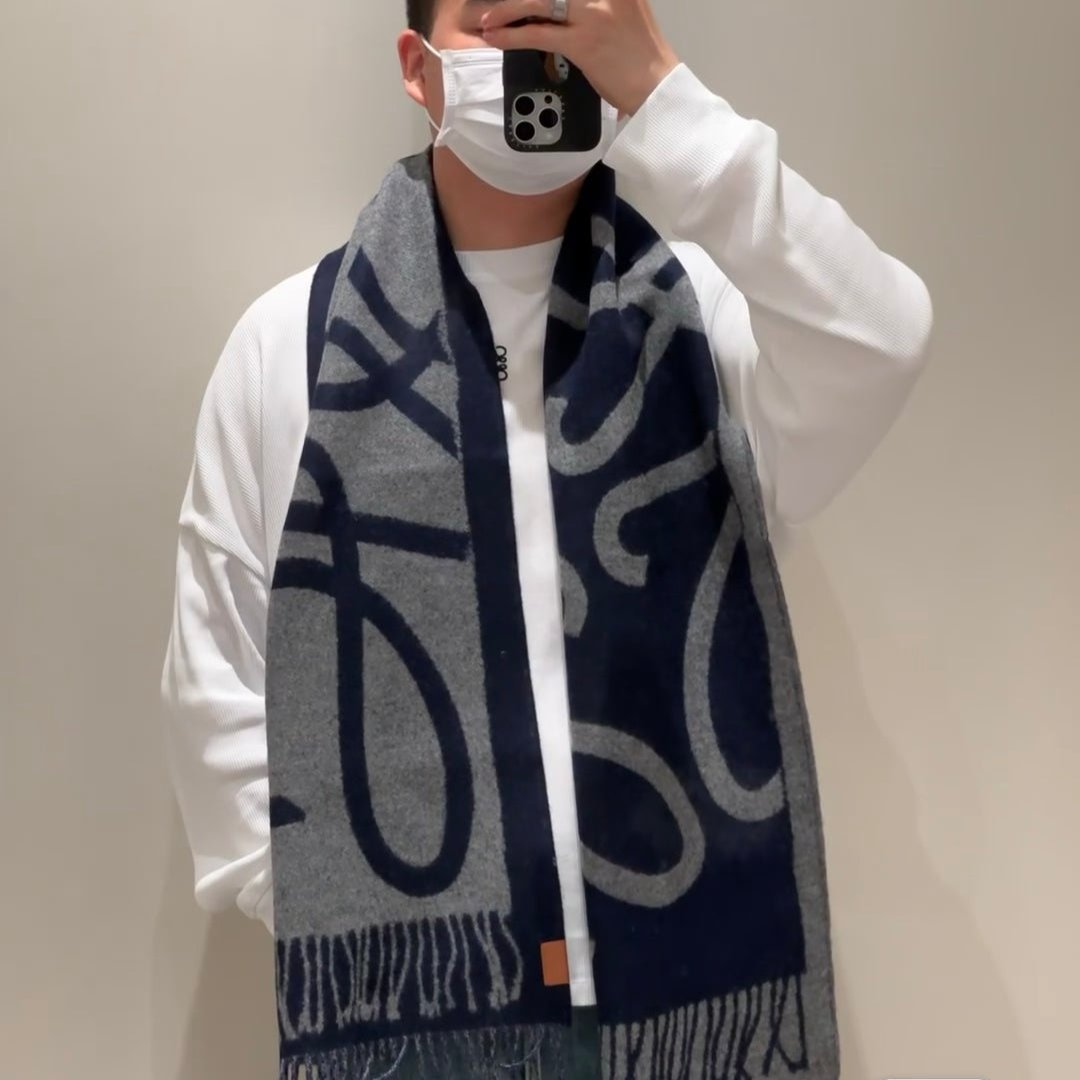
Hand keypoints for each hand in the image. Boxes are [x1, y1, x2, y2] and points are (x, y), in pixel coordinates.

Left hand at [479, 0, 679, 117]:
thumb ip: (594, 0)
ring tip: (487, 19)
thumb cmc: (638, 53)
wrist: (657, 86)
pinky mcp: (584, 42)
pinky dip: (512, 36)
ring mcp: (594, 14)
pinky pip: (538, 34)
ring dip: (506, 10)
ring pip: (537, 2)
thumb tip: (557, 3)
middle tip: (493, 3)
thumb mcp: (623, 8)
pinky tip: (496, 37)